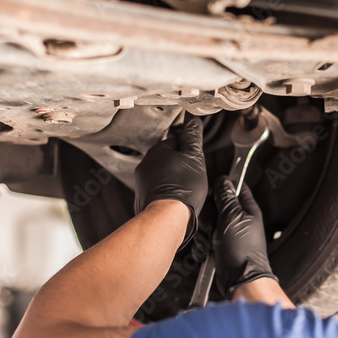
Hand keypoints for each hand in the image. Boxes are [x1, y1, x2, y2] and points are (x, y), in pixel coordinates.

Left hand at [134, 117, 207, 243]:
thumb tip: (193, 121)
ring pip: (161, 174)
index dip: (187, 149)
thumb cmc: (182, 188)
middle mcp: (146, 163)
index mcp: (158, 150)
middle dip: (178, 163)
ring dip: (171, 177)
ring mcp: (142, 181)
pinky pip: (156, 188)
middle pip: (166, 157)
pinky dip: (164, 190)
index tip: (195, 158)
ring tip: (184, 188)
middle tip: (191, 174)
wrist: (167, 216)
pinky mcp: (142, 196)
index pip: (175, 140)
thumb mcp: (194, 158)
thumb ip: (192, 138)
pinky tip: (175, 197)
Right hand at [212, 177, 278, 296]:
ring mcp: (229, 235)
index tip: (213, 196)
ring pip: (207, 225)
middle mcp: (239, 220)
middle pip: (216, 207)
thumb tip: (223, 181)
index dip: (222, 188)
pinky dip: (203, 247)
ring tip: (211, 243)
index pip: (235, 188)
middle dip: (208, 217)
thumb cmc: (242, 250)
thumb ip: (226, 198)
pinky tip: (208, 252)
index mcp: (247, 209)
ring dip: (204, 235)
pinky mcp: (220, 248)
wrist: (240, 280)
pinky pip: (205, 241)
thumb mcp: (232, 217)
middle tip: (212, 226)